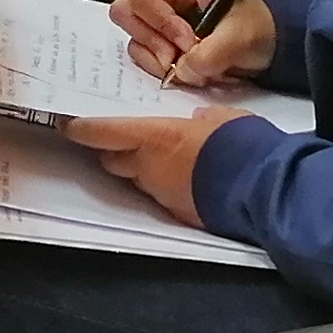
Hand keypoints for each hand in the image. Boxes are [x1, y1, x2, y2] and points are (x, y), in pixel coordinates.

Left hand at [63, 108, 252, 223]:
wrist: (263, 189)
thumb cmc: (240, 144)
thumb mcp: (223, 119)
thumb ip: (204, 120)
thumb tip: (200, 121)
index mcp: (154, 137)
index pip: (103, 133)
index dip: (83, 130)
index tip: (69, 126)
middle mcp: (149, 167)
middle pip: (113, 161)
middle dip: (112, 153)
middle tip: (120, 143)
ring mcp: (162, 194)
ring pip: (137, 181)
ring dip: (140, 171)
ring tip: (161, 162)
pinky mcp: (179, 214)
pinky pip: (162, 197)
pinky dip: (166, 187)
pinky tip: (186, 181)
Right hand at [110, 0, 278, 86]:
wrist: (272, 47)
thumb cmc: (259, 29)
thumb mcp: (240, 37)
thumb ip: (209, 54)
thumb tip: (180, 71)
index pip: (143, 0)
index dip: (162, 25)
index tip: (189, 44)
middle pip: (127, 16)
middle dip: (152, 41)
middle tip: (178, 58)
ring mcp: (160, 22)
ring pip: (134, 40)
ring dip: (157, 59)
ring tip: (188, 67)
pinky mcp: (162, 44)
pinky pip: (144, 57)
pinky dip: (160, 68)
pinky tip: (186, 71)